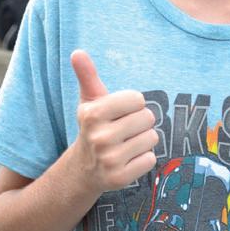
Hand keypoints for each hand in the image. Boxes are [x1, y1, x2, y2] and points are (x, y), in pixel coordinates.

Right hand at [71, 50, 157, 192]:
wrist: (83, 169)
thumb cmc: (94, 126)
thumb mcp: (90, 100)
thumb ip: (87, 75)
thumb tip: (77, 52)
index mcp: (92, 113)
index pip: (138, 99)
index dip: (133, 104)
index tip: (120, 112)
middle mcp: (99, 137)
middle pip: (148, 118)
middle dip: (140, 122)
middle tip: (124, 130)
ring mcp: (109, 160)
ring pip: (152, 138)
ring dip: (143, 140)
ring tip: (126, 144)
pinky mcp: (120, 179)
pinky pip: (151, 159)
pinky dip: (143, 159)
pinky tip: (127, 160)